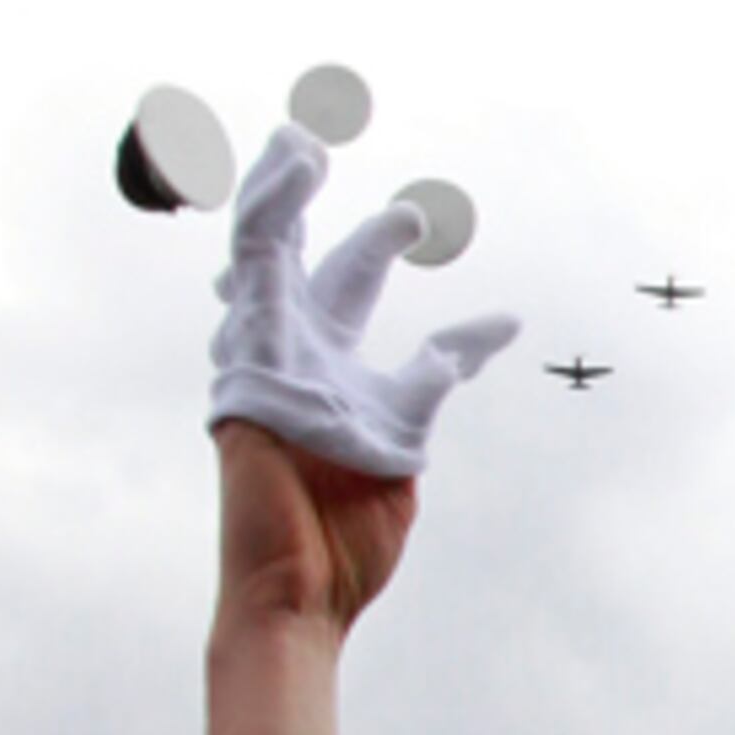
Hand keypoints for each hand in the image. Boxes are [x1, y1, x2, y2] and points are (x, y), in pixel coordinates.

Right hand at [207, 125, 513, 591]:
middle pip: (292, 257)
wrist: (305, 597)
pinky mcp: (244, 365)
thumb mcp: (409, 439)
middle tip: (313, 137)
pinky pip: (257, 278)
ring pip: (260, 253)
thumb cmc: (347, 543)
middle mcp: (287, 357)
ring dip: (275, 192)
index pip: (350, 288)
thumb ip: (435, 376)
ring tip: (297, 142)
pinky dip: (270, 223)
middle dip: (299, 197)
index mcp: (327, 374)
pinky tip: (287, 178)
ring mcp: (260, 360)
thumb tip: (489, 327)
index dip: (379, 246)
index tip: (416, 218)